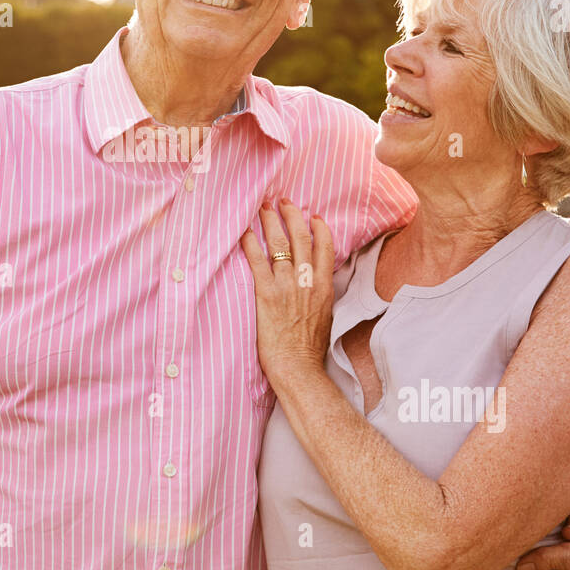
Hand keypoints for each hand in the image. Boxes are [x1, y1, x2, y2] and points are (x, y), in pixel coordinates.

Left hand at [240, 199, 334, 383]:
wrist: (298, 367)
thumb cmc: (309, 349)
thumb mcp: (325, 316)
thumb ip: (321, 296)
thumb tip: (316, 285)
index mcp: (324, 287)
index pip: (325, 248)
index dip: (319, 229)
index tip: (313, 216)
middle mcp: (307, 282)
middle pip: (301, 239)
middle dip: (292, 216)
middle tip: (283, 202)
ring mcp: (287, 287)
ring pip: (280, 245)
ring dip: (270, 223)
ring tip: (263, 208)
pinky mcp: (267, 295)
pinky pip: (257, 262)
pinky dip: (250, 244)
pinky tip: (243, 232)